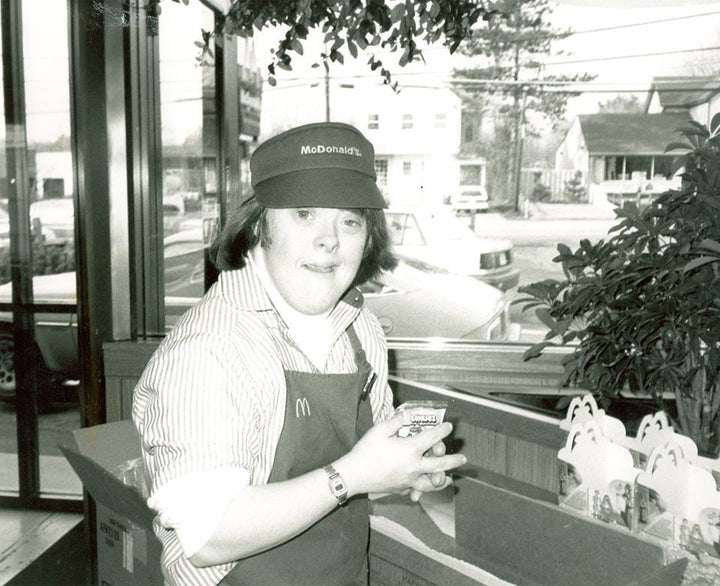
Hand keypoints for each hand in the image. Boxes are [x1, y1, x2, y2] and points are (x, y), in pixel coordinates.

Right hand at [333, 414, 466, 497]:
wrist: (354, 475)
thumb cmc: (366, 451)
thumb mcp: (379, 430)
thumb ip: (395, 421)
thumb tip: (405, 415)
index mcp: (410, 449)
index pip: (431, 437)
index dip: (442, 430)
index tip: (448, 426)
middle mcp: (414, 466)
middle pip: (439, 464)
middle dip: (453, 460)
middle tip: (463, 459)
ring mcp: (409, 480)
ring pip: (431, 482)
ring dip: (442, 479)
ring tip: (447, 479)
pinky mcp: (401, 488)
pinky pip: (416, 490)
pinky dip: (422, 489)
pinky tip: (422, 489)